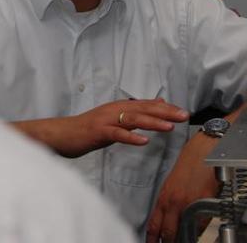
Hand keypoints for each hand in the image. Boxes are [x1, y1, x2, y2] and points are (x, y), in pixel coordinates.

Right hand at [31, 98, 187, 158]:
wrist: (63, 134)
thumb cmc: (88, 129)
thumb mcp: (113, 120)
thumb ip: (132, 114)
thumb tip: (153, 107)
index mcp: (119, 107)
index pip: (147, 105)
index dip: (166, 108)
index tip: (183, 112)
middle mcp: (115, 109)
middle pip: (144, 109)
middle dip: (165, 112)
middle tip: (184, 116)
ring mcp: (106, 120)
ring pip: (133, 119)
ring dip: (153, 122)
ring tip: (169, 127)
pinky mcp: (98, 132)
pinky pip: (117, 134)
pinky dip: (131, 137)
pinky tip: (143, 141)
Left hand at [145, 133, 219, 242]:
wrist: (205, 149)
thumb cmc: (191, 163)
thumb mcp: (173, 183)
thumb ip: (170, 203)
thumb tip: (171, 221)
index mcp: (164, 197)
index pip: (154, 225)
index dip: (152, 239)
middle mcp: (175, 202)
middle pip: (168, 233)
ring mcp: (190, 204)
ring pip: (186, 231)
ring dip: (186, 238)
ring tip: (186, 239)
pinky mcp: (206, 203)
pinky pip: (202, 224)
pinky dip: (200, 230)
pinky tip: (199, 230)